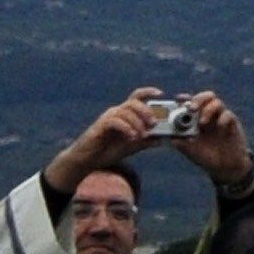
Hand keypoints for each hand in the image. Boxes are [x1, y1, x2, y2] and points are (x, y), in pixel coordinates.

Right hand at [49, 90, 163, 195]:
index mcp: (125, 114)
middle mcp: (116, 112)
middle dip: (146, 111)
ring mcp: (107, 118)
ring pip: (125, 111)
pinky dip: (126, 128)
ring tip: (142, 135)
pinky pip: (115, 121)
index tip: (160, 94)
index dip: (148, 92)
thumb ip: (147, 141)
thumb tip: (166, 138)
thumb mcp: (133, 146)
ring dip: (137, 122)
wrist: (88, 161)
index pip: (137, 97)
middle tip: (153, 123)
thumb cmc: (109, 150)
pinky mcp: (100, 126)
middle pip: (133, 102)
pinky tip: (131, 137)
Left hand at [178, 93, 253, 194]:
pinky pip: (228, 114)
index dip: (185, 99)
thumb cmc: (206, 157)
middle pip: (206, 97)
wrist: (224, 166)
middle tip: (191, 108)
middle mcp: (209, 116)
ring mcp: (221, 118)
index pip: (191, 103)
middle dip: (198, 99)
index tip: (178, 99)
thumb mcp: (190, 151)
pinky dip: (223, 118)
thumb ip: (181, 143)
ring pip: (217, 102)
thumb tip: (171, 136)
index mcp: (196, 120)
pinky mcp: (232, 123)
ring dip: (208, 109)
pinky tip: (219, 127)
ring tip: (202, 122)